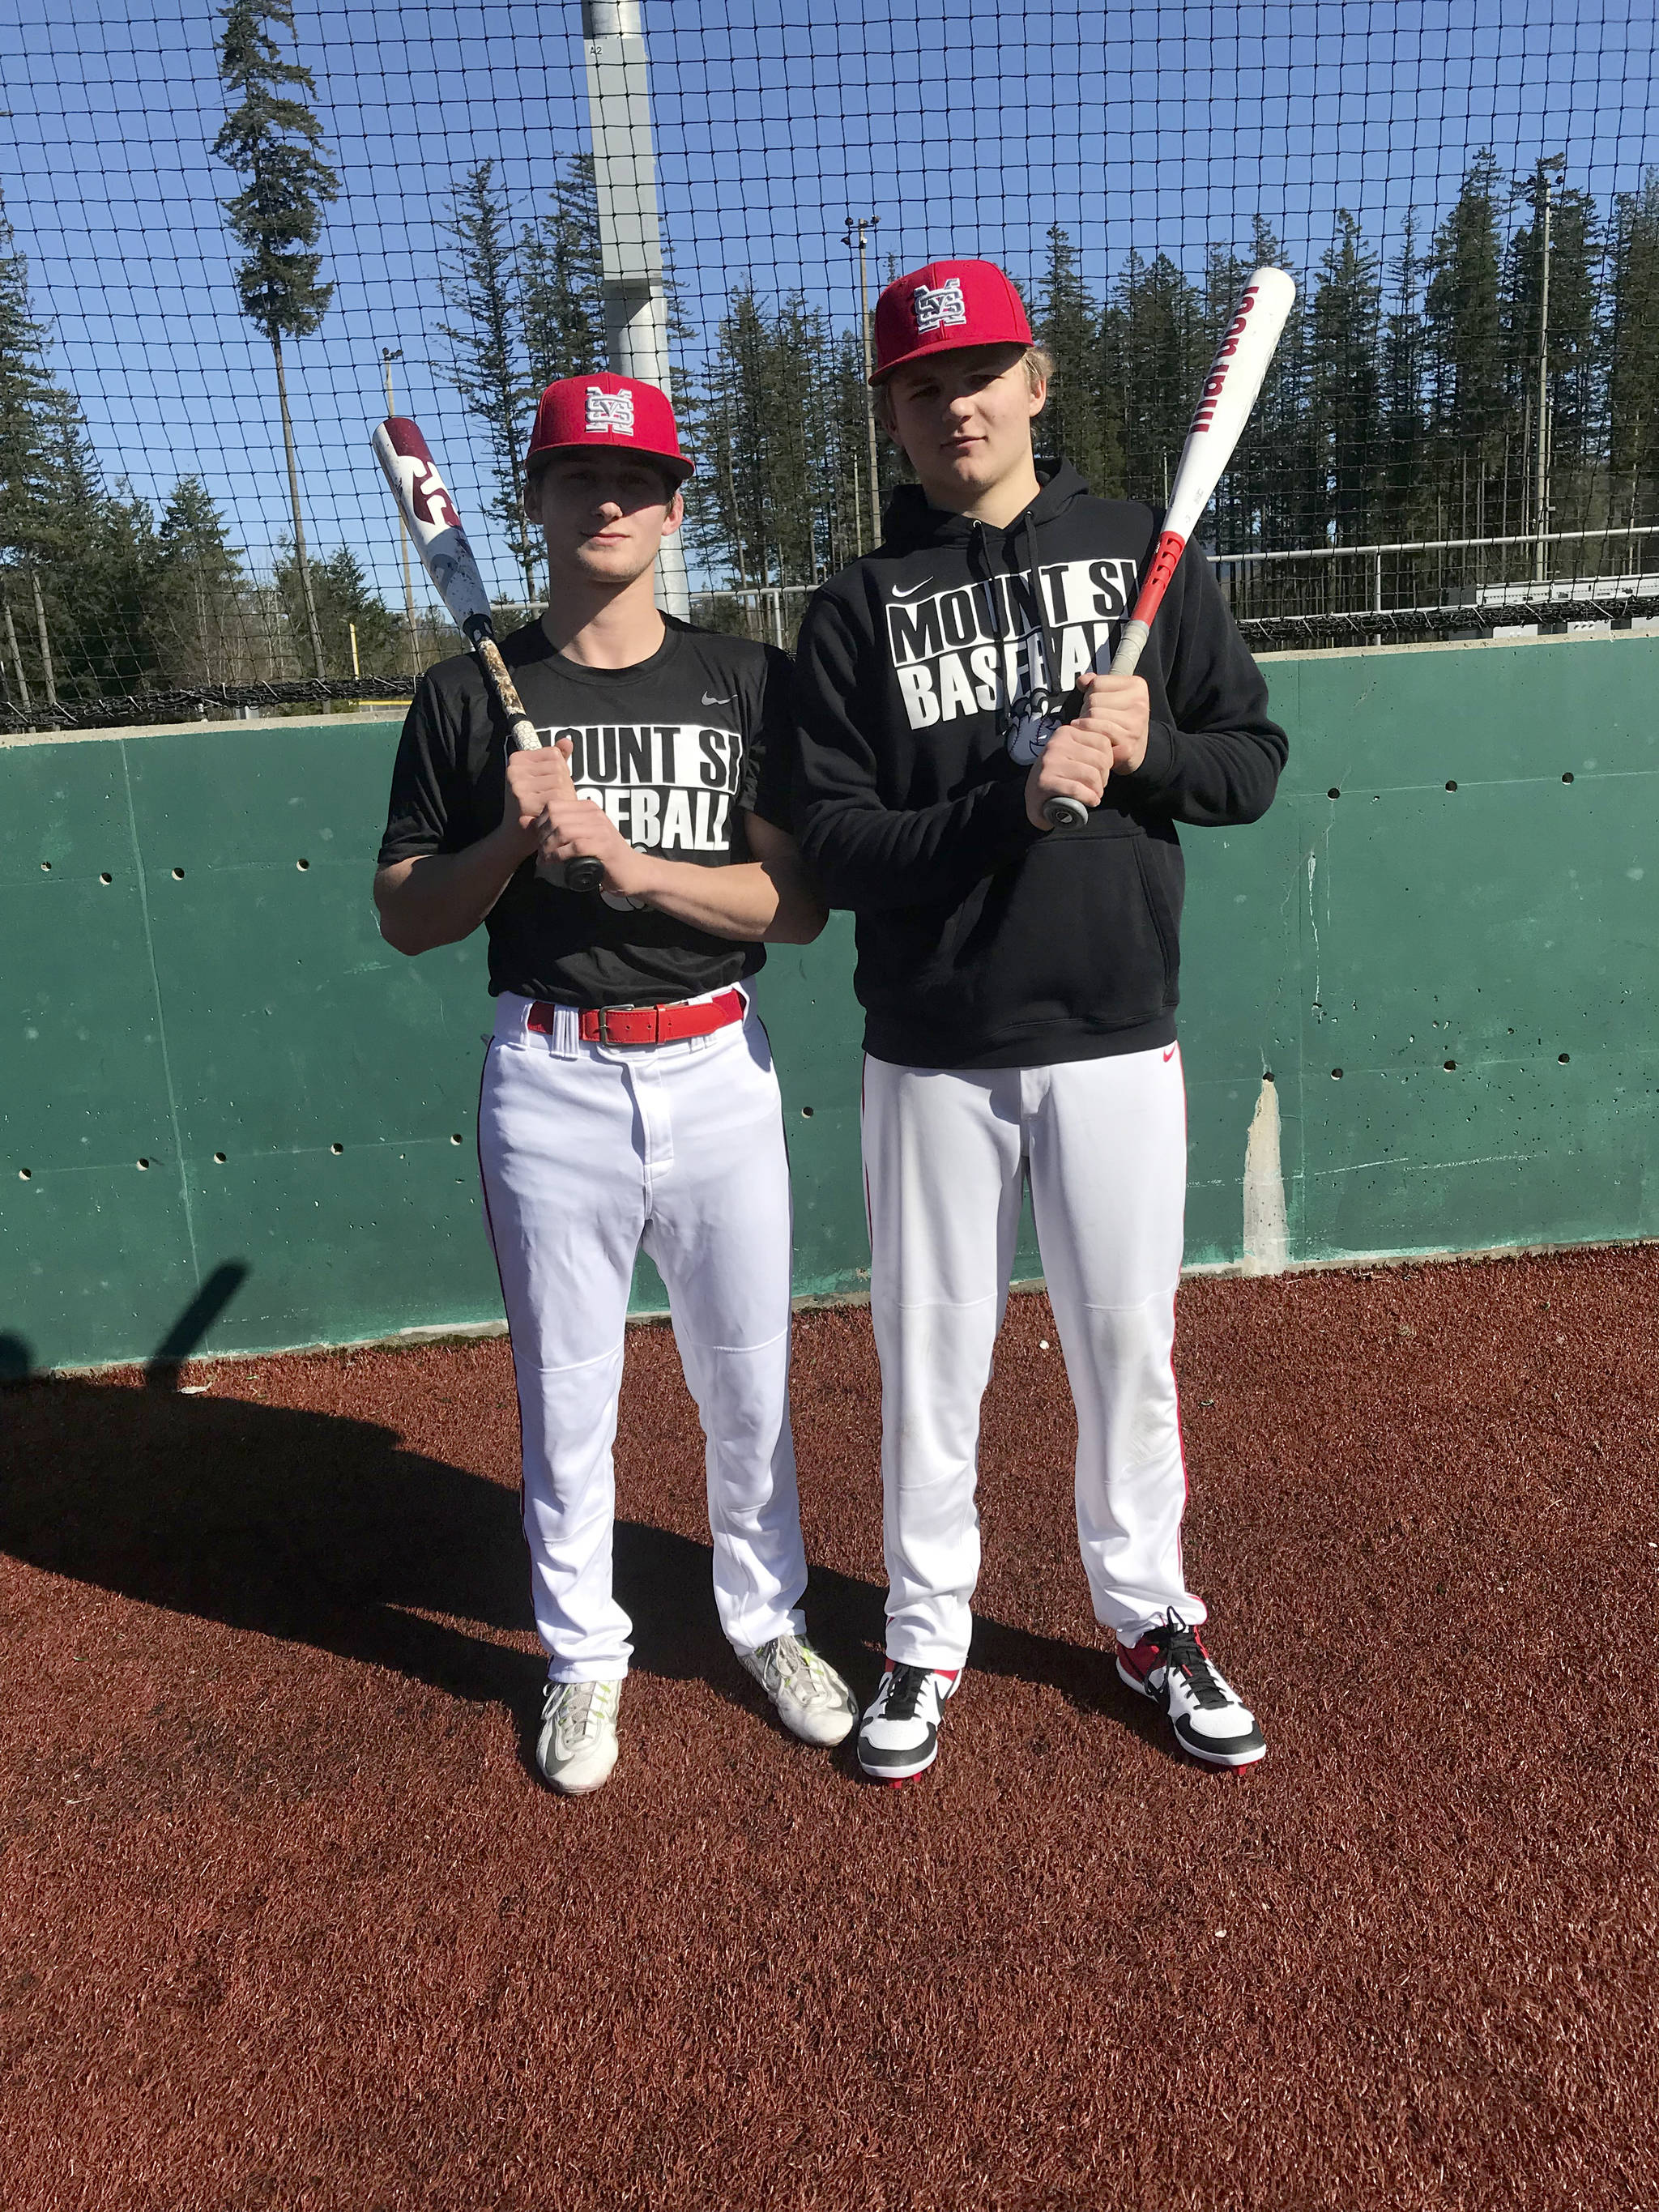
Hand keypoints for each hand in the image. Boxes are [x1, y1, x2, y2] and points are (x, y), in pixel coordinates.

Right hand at [502, 738, 577, 852]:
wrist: (517, 836)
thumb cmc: (534, 806)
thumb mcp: (544, 779)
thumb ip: (556, 760)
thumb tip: (567, 741)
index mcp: (517, 760)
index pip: (553, 754)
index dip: (559, 771)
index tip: (546, 785)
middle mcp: (514, 770)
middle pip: (558, 768)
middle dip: (563, 785)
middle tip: (550, 800)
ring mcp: (518, 785)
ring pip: (559, 781)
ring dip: (563, 797)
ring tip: (549, 807)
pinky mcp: (524, 800)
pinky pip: (557, 797)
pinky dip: (559, 807)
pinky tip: (548, 815)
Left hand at [537, 791, 658, 899]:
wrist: (633, 872)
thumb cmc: (605, 857)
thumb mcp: (583, 837)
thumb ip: (562, 829)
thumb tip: (528, 824)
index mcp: (588, 808)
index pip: (553, 805)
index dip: (539, 822)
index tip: (537, 840)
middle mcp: (594, 814)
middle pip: (555, 816)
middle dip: (541, 836)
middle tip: (539, 852)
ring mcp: (601, 829)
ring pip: (562, 830)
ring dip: (548, 847)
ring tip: (544, 859)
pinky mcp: (604, 846)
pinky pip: (574, 846)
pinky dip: (559, 855)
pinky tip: (553, 862)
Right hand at [1026, 714, 1113, 828]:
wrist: (1034, 800)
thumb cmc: (1061, 778)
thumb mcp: (1076, 756)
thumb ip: (1094, 750)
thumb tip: (1124, 750)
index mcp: (1067, 732)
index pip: (1104, 742)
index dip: (1109, 761)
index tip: (1100, 772)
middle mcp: (1057, 743)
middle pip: (1101, 759)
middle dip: (1104, 778)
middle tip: (1097, 787)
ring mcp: (1050, 762)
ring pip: (1092, 775)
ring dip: (1098, 790)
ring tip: (1093, 795)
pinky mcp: (1045, 781)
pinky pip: (1077, 789)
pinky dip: (1088, 798)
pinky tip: (1090, 801)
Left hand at [1072, 671, 1149, 773]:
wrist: (1136, 752)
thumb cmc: (1121, 723)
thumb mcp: (1112, 697)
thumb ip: (1096, 684)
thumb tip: (1083, 681)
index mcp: (1137, 686)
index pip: (1096, 683)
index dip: (1090, 694)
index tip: (1099, 705)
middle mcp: (1140, 704)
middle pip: (1093, 700)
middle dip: (1086, 710)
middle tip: (1095, 720)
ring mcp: (1135, 724)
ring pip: (1093, 715)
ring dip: (1086, 725)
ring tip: (1094, 729)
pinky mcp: (1128, 744)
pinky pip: (1098, 732)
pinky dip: (1090, 736)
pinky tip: (1094, 739)